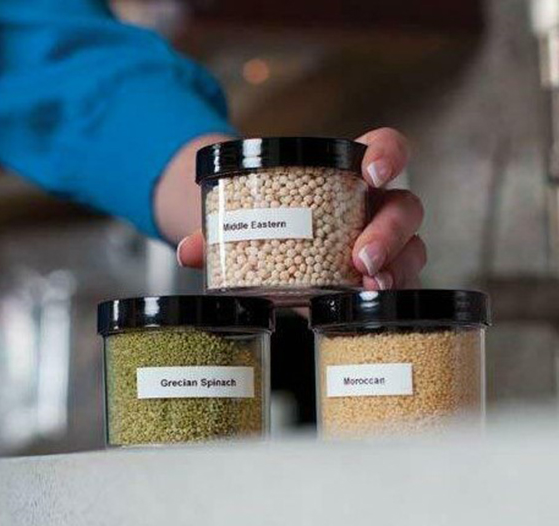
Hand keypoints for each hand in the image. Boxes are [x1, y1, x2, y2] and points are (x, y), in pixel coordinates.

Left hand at [175, 128, 425, 290]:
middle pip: (403, 206)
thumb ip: (216, 237)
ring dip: (395, 265)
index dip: (388, 154)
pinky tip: (370, 303)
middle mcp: (374, 208)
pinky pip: (400, 281)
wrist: (278, 262)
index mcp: (348, 178)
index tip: (372, 172)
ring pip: (411, 247)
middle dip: (388, 230)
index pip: (384, 149)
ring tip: (370, 285)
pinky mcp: (381, 277)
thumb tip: (188, 251)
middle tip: (360, 257)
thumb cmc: (272, 230)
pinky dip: (390, 291)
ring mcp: (384, 244)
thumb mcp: (244, 229)